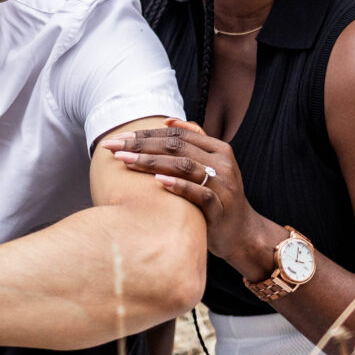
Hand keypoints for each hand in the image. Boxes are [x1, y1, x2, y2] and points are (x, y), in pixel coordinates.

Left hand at [101, 119, 260, 267]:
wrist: (241, 233)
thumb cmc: (216, 197)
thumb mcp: (209, 167)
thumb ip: (193, 143)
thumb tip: (168, 120)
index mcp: (218, 148)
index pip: (177, 134)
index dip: (147, 133)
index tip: (118, 137)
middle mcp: (222, 162)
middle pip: (176, 147)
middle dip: (141, 145)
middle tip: (113, 147)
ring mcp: (223, 184)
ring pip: (184, 166)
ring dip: (151, 162)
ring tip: (126, 161)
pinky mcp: (221, 207)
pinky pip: (198, 193)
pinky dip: (178, 185)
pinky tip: (157, 181)